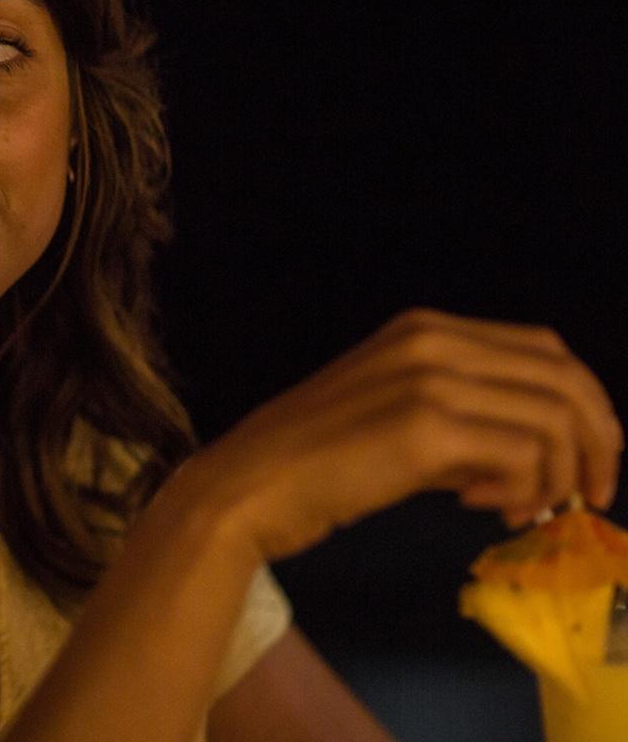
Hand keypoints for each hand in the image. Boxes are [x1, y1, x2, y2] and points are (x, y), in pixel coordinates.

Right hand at [170, 307, 623, 562]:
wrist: (249, 487)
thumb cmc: (314, 464)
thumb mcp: (395, 418)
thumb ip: (460, 418)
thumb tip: (531, 456)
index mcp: (424, 330)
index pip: (545, 350)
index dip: (586, 405)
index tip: (588, 461)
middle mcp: (432, 340)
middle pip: (564, 378)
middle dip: (598, 442)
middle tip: (590, 496)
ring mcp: (429, 380)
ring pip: (554, 418)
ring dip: (560, 475)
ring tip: (522, 511)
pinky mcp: (426, 428)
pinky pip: (523, 455)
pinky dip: (523, 490)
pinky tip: (481, 508)